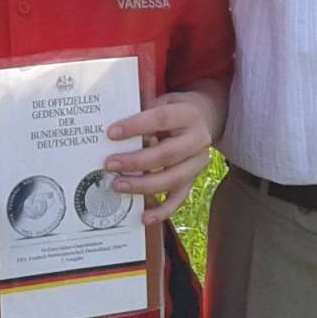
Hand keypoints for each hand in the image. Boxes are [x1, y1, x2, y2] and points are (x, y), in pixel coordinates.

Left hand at [102, 89, 216, 224]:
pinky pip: (179, 198)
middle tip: (110, 164)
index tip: (112, 133)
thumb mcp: (163, 101)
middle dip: (136, 162)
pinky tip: (144, 217)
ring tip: (118, 186)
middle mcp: (198, 139)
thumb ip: (144, 112)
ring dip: (143, 185)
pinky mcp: (193, 179)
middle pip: (167, 154)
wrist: (206, 117)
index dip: (136, 126)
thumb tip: (111, 129)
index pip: (161, 119)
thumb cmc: (174, 110)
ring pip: (173, 179)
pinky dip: (162, 210)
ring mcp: (197, 162)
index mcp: (188, 114)